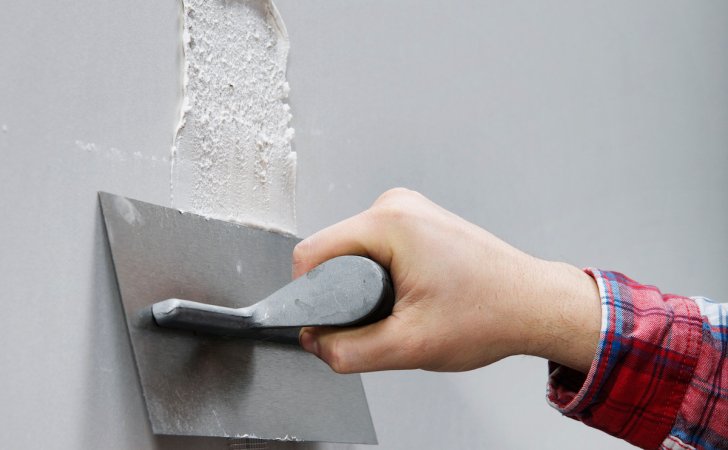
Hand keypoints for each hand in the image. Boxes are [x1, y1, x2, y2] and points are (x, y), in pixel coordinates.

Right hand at [293, 188, 600, 373]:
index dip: (309, 297)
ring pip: (354, 254)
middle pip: (333, 254)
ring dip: (365, 287)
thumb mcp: (409, 345)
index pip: (312, 254)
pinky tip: (412, 295)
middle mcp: (396, 205)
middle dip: (345, 294)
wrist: (534, 303)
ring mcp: (409, 209)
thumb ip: (348, 351)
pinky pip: (375, 249)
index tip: (334, 323)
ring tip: (405, 307)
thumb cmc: (490, 312)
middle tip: (387, 318)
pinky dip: (382, 277)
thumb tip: (315, 342)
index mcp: (389, 222)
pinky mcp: (417, 221)